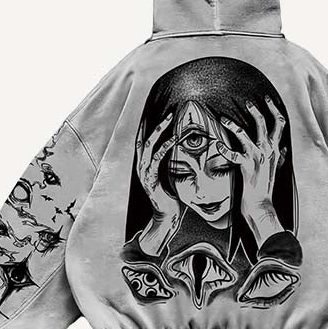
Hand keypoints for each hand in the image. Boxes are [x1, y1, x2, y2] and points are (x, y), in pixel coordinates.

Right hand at [136, 113, 180, 255]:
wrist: (166, 217)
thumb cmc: (171, 198)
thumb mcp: (171, 177)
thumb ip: (173, 166)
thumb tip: (185, 156)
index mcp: (145, 166)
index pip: (143, 142)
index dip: (146, 127)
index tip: (153, 113)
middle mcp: (141, 167)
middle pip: (144, 139)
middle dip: (155, 124)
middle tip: (168, 112)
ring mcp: (144, 173)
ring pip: (149, 145)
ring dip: (160, 130)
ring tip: (169, 118)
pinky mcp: (150, 179)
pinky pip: (157, 158)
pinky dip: (165, 146)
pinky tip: (174, 138)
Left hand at [216, 97, 286, 246]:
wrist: (262, 205)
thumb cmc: (266, 188)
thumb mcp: (278, 170)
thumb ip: (281, 158)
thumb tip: (285, 149)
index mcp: (276, 150)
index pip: (280, 125)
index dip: (274, 110)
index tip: (267, 101)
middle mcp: (268, 151)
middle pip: (264, 124)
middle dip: (256, 111)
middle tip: (247, 103)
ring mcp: (257, 158)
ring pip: (246, 135)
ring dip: (233, 125)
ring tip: (224, 119)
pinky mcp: (246, 166)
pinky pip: (233, 155)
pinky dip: (224, 149)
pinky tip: (217, 145)